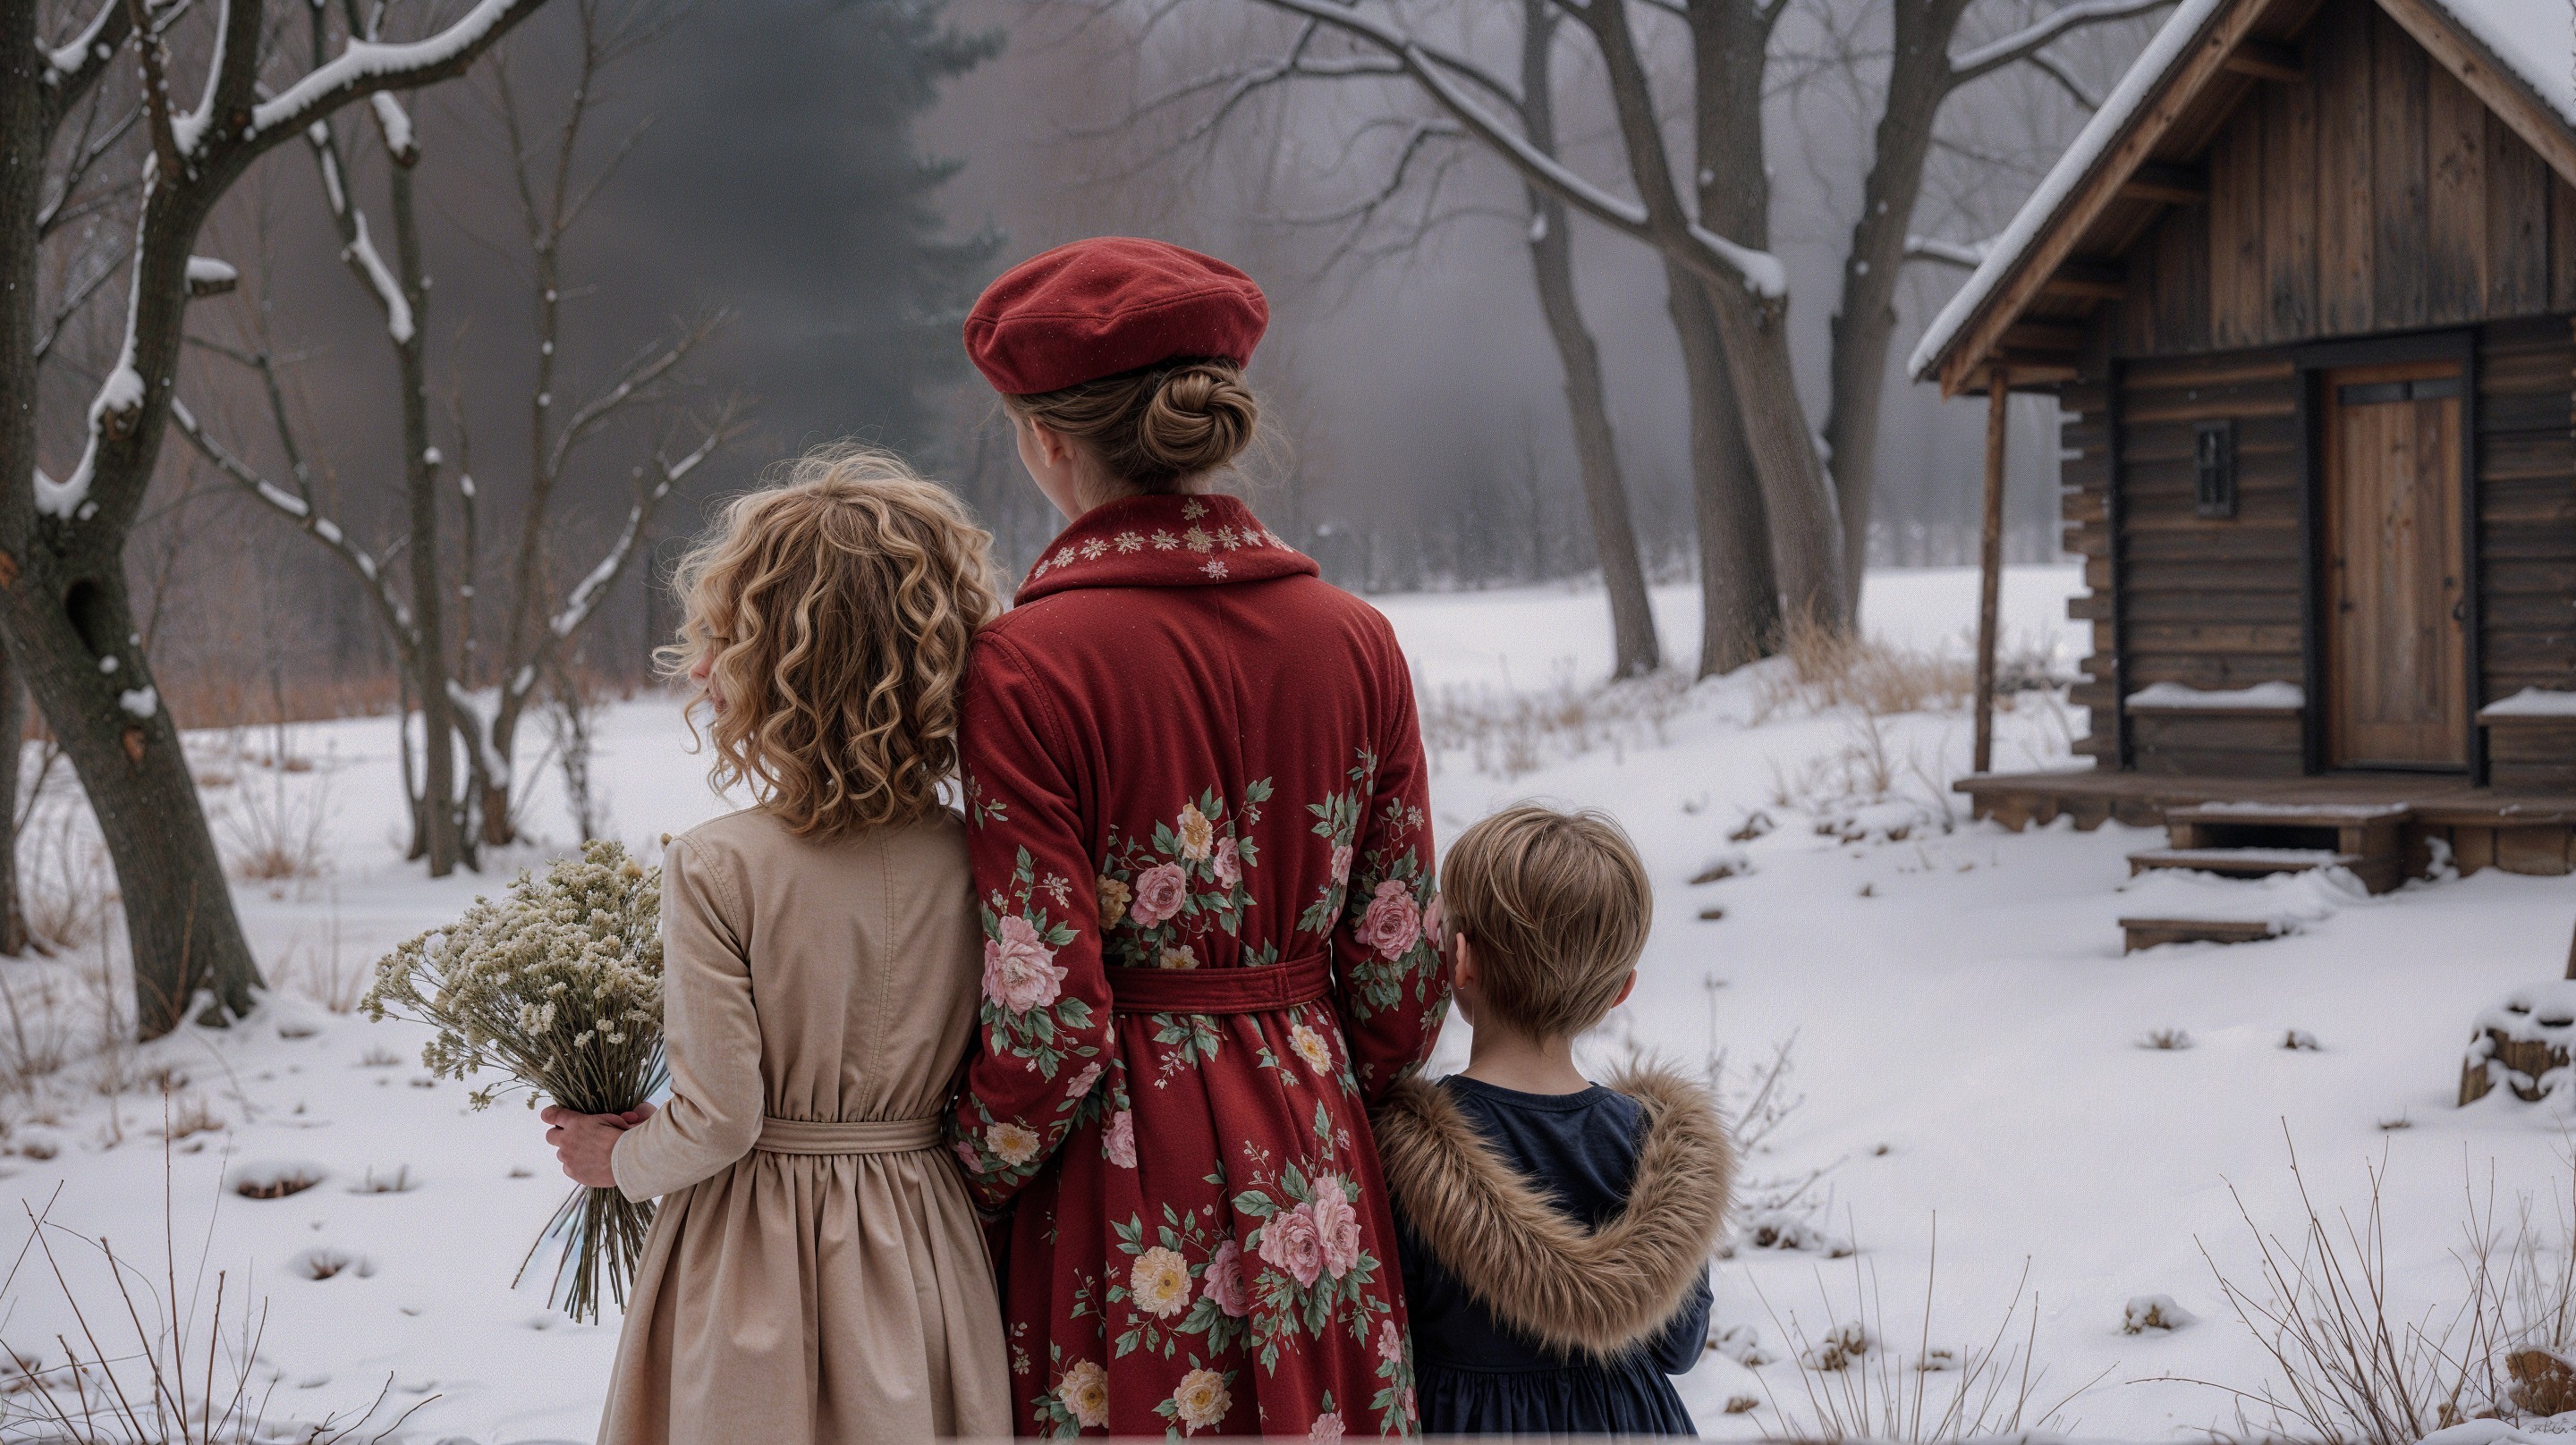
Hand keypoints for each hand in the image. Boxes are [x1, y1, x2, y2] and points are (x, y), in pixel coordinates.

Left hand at [540, 1102, 655, 1188]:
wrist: (625, 1161)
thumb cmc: (620, 1137)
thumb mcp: (610, 1119)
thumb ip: (597, 1119)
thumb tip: (598, 1120)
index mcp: (575, 1123)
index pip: (552, 1115)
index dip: (550, 1115)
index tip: (550, 1115)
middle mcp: (567, 1140)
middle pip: (550, 1136)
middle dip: (558, 1135)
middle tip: (572, 1137)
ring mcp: (568, 1157)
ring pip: (561, 1153)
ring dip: (570, 1152)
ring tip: (588, 1153)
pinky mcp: (572, 1172)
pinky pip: (568, 1168)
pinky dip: (575, 1165)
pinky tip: (589, 1164)